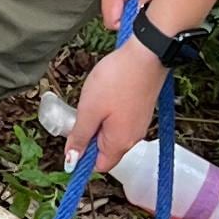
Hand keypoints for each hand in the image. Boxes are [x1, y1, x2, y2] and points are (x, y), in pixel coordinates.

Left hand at [65, 35, 171, 177]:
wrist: (147, 53)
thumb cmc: (117, 80)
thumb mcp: (89, 110)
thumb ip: (80, 137)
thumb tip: (71, 161)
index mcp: (120, 143)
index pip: (99, 165)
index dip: (83, 156)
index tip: (72, 138)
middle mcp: (133, 137)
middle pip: (106, 149)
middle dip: (90, 135)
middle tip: (84, 112)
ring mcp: (140, 123)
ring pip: (112, 133)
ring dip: (99, 121)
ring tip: (96, 99)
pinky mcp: (142, 109)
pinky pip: (121, 120)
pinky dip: (110, 112)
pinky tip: (107, 93)